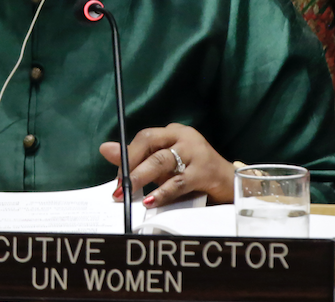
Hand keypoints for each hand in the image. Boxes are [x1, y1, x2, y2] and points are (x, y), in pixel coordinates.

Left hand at [99, 123, 235, 207]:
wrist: (229, 183)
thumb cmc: (194, 173)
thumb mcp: (164, 166)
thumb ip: (137, 158)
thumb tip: (105, 149)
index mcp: (173, 133)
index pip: (145, 136)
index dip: (127, 155)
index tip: (118, 177)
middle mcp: (184, 137)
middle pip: (150, 142)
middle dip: (131, 164)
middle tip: (119, 187)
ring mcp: (196, 152)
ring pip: (162, 161)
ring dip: (142, 178)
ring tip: (128, 194)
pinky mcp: (205, 171)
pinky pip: (179, 181)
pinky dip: (162, 192)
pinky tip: (151, 201)